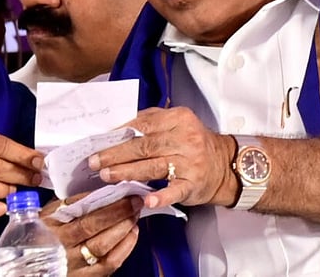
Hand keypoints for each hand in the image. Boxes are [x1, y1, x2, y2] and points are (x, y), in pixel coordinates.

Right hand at [42, 193, 142, 275]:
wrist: (30, 263)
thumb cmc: (40, 234)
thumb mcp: (47, 214)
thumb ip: (71, 203)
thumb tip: (101, 192)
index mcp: (52, 228)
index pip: (85, 217)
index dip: (109, 207)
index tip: (125, 194)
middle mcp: (62, 248)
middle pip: (97, 231)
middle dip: (121, 214)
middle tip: (135, 203)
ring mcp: (74, 265)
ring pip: (105, 248)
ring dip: (124, 230)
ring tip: (133, 216)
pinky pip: (110, 264)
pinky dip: (125, 248)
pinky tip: (131, 235)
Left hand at [88, 107, 237, 208]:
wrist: (225, 166)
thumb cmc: (191, 143)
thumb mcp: (176, 123)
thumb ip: (149, 121)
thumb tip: (114, 128)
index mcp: (179, 118)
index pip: (143, 123)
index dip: (119, 133)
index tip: (98, 141)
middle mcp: (186, 138)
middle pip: (145, 145)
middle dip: (116, 154)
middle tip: (94, 162)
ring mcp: (191, 162)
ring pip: (154, 166)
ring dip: (127, 172)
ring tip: (106, 176)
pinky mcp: (193, 184)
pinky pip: (175, 190)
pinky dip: (160, 196)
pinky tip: (146, 201)